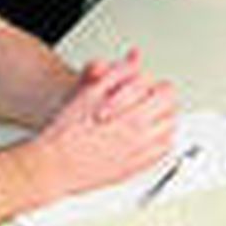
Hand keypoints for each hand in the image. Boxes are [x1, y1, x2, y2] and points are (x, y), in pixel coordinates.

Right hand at [29, 50, 176, 201]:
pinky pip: (164, 151)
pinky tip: (148, 135)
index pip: (158, 86)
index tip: (139, 85)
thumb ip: (118, 72)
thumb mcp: (91, 91)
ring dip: (163, 116)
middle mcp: (139, 131)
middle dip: (158, 95)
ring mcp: (141, 151)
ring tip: (147, 114)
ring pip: (171, 126)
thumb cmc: (67, 131)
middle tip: (146, 97)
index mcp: (129, 109)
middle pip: (169, 103)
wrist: (55, 165)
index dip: (146, 82)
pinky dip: (161, 140)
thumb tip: (135, 57)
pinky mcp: (137, 168)